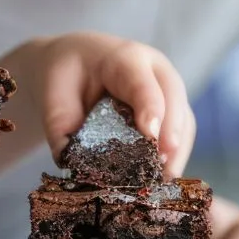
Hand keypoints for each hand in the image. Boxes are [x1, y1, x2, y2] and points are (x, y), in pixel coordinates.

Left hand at [16, 32, 193, 176]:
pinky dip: (177, 155)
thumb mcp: (55, 94)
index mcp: (123, 58)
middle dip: (171, 132)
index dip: (149, 108)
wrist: (77, 62)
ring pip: (184, 117)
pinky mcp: (173, 107)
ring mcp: (167, 87)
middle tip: (162, 165)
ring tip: (164, 181)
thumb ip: (60, 125)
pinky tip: (164, 178)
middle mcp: (154, 68)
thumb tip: (72, 162)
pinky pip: (183, 131)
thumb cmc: (67, 76)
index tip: (150, 136)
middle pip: (172, 97)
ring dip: (178, 150)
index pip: (141, 82)